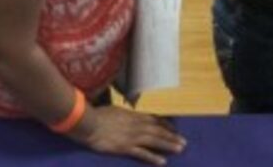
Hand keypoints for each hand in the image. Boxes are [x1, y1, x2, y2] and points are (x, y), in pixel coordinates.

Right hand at [70, 107, 184, 164]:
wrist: (88, 122)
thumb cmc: (97, 115)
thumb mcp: (112, 110)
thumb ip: (122, 114)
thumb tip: (125, 115)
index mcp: (132, 116)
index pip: (153, 120)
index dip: (165, 125)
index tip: (174, 129)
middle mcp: (135, 125)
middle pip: (157, 130)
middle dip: (171, 136)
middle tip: (184, 141)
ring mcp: (131, 137)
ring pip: (154, 141)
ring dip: (168, 144)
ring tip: (180, 149)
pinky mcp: (125, 148)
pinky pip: (142, 153)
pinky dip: (153, 157)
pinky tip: (162, 161)